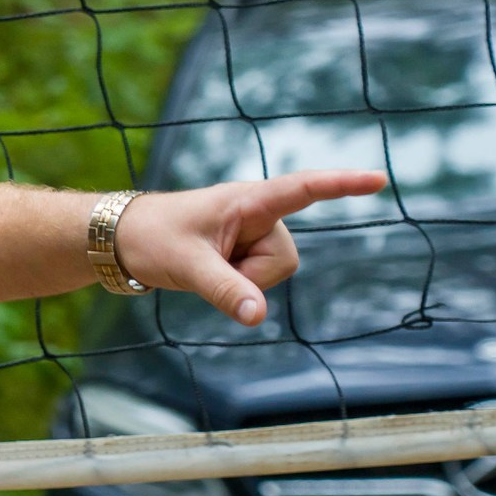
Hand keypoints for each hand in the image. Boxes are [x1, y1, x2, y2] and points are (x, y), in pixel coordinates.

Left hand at [113, 169, 387, 326]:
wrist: (117, 241)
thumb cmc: (149, 239)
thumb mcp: (186, 266)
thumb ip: (224, 290)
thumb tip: (257, 316)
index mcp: (247, 201)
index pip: (302, 190)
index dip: (341, 185)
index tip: (378, 179)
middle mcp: (256, 214)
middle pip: (285, 260)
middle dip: (252, 275)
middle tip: (207, 264)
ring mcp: (250, 234)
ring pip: (272, 275)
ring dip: (241, 281)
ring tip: (203, 265)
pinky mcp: (241, 251)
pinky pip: (256, 280)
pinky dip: (235, 285)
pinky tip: (207, 271)